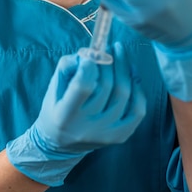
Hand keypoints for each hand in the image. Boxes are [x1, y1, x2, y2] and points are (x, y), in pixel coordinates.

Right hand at [6, 42, 145, 185]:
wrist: (60, 144)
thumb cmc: (56, 109)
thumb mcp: (53, 87)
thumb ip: (68, 66)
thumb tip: (91, 53)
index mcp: (65, 115)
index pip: (83, 86)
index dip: (90, 65)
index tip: (91, 53)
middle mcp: (86, 127)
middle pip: (107, 86)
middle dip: (109, 60)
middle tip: (109, 47)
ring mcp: (106, 134)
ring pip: (124, 94)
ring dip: (124, 68)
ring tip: (120, 53)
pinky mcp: (120, 136)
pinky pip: (138, 109)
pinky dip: (137, 88)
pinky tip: (131, 74)